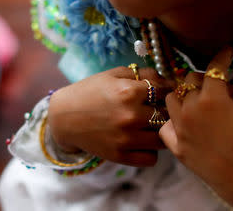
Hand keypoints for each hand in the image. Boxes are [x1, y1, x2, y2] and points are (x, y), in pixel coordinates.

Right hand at [48, 66, 174, 166]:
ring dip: (160, 132)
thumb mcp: (114, 75)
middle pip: (167, 115)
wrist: (63, 117)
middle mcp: (130, 116)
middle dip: (166, 111)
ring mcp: (126, 139)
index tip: (164, 92)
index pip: (165, 91)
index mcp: (129, 92)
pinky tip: (142, 141)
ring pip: (163, 138)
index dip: (167, 90)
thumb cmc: (90, 91)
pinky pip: (151, 158)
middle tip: (159, 109)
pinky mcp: (120, 156)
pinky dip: (150, 151)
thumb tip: (169, 79)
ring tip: (151, 126)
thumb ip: (143, 73)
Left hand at [159, 48, 232, 210]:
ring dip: (185, 94)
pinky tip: (186, 122)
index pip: (214, 67)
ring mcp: (179, 128)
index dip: (223, 56)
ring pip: (173, 99)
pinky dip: (173, 119)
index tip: (228, 51)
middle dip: (204, 77)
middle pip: (189, 80)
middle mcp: (190, 109)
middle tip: (217, 84)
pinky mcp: (175, 145)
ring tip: (198, 100)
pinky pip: (166, 125)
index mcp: (212, 97)